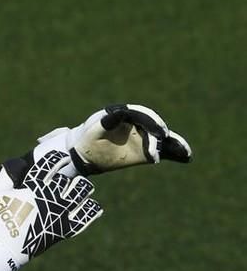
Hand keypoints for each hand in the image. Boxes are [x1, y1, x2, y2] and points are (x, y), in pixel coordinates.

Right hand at [0, 151, 102, 270]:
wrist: (4, 249)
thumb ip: (7, 174)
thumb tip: (18, 162)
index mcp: (34, 186)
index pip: (50, 165)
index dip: (58, 159)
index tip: (62, 158)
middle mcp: (50, 196)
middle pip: (68, 180)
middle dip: (69, 178)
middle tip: (69, 180)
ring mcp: (59, 212)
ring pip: (81, 193)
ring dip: (84, 188)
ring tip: (84, 188)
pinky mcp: (64, 229)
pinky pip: (84, 218)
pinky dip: (92, 211)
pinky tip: (95, 207)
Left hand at [34, 104, 191, 176]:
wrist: (85, 153)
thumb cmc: (87, 140)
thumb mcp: (93, 131)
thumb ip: (105, 122)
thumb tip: (119, 113)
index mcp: (123, 114)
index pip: (140, 115)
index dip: (150, 122)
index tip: (157, 132)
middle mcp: (135, 123)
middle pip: (152, 126)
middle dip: (158, 135)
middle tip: (160, 147)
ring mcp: (141, 136)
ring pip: (161, 138)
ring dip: (174, 144)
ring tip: (186, 153)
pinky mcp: (144, 149)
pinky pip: (161, 150)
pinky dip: (173, 153)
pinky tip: (185, 158)